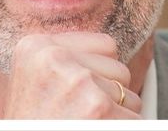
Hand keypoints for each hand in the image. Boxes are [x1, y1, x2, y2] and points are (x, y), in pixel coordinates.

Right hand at [2, 32, 141, 118]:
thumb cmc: (32, 123)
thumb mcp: (33, 81)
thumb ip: (64, 59)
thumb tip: (109, 50)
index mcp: (35, 46)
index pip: (105, 45)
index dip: (99, 75)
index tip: (75, 94)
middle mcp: (54, 58)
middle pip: (118, 68)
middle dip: (108, 95)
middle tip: (76, 114)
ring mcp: (78, 81)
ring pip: (129, 94)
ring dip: (115, 115)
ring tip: (82, 123)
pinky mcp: (98, 107)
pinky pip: (136, 116)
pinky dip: (123, 127)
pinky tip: (94, 130)